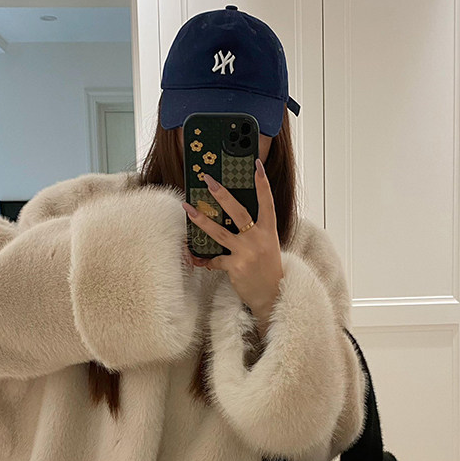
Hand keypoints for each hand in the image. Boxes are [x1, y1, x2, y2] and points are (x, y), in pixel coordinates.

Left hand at [182, 159, 282, 323]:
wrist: (272, 294)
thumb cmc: (267, 268)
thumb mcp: (267, 244)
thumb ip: (254, 230)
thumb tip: (230, 215)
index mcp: (268, 230)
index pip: (266, 202)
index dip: (262, 183)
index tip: (256, 165)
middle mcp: (258, 238)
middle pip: (238, 211)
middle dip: (221, 194)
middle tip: (208, 180)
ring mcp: (246, 252)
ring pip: (219, 232)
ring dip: (201, 220)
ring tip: (187, 208)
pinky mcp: (235, 266)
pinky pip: (214, 259)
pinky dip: (204, 259)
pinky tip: (196, 258)